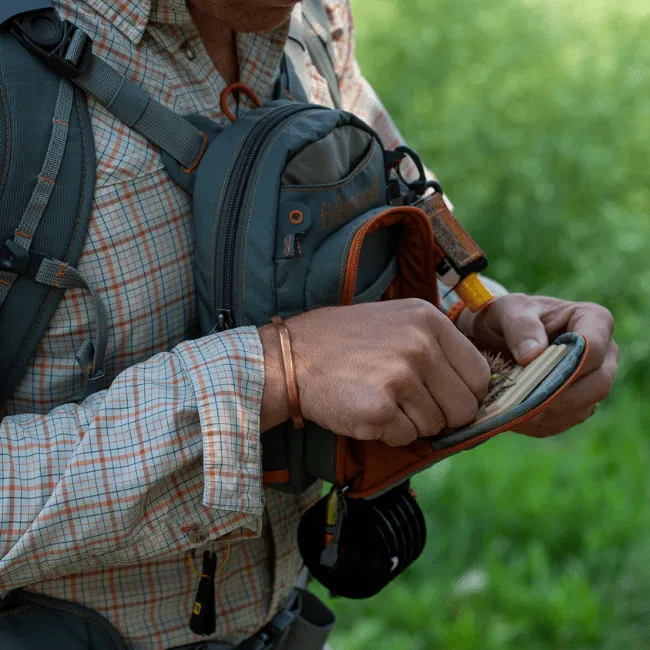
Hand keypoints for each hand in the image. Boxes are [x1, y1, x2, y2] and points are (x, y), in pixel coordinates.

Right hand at [259, 299, 490, 445]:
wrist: (292, 358)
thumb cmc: (344, 342)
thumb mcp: (396, 322)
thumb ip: (436, 347)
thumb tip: (474, 387)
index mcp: (429, 320)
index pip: (479, 374)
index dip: (465, 394)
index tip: (444, 399)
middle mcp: (420, 345)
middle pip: (464, 407)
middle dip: (441, 416)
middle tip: (409, 406)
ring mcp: (400, 376)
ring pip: (434, 426)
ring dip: (410, 423)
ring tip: (380, 400)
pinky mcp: (380, 408)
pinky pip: (406, 438)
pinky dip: (389, 434)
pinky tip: (367, 411)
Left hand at [456, 293, 618, 437]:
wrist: (493, 335)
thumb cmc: (505, 315)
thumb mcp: (506, 310)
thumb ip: (519, 326)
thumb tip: (533, 355)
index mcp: (593, 320)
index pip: (594, 347)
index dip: (568, 365)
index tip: (533, 372)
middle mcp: (603, 354)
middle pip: (597, 384)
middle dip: (559, 397)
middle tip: (524, 402)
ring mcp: (591, 381)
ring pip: (582, 408)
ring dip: (547, 415)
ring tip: (513, 411)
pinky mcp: (576, 404)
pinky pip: (565, 422)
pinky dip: (539, 424)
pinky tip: (515, 417)